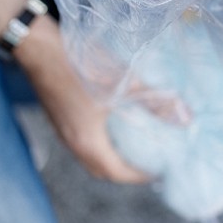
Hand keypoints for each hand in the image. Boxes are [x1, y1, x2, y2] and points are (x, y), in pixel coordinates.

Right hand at [15, 20, 150, 183]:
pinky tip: (112, 129)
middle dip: (126, 172)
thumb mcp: (123, 83)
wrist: (37, 46)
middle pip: (102, 171)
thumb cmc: (79, 65)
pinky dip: (100, 145)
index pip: (118, 174)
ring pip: (90, 158)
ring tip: (133, 149)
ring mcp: (63, 132)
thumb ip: (154, 102)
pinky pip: (82, 144)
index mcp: (88, 142)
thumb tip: (185, 118)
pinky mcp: (59, 119)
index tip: (159, 171)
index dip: (140, 176)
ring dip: (111, 159)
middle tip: (148, 164)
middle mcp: (73, 143)